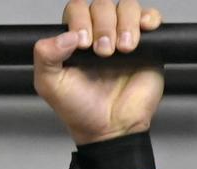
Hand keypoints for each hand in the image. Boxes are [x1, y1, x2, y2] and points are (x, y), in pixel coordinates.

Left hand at [33, 0, 164, 144]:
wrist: (110, 128)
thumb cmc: (79, 109)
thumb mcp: (50, 85)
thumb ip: (45, 57)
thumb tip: (65, 36)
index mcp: (74, 39)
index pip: (77, 9)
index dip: (80, 19)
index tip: (82, 43)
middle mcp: (99, 33)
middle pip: (102, 5)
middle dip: (103, 25)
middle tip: (103, 53)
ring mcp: (124, 36)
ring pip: (127, 7)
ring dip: (125, 24)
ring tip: (122, 50)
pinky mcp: (148, 44)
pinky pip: (151, 18)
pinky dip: (148, 19)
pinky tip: (143, 33)